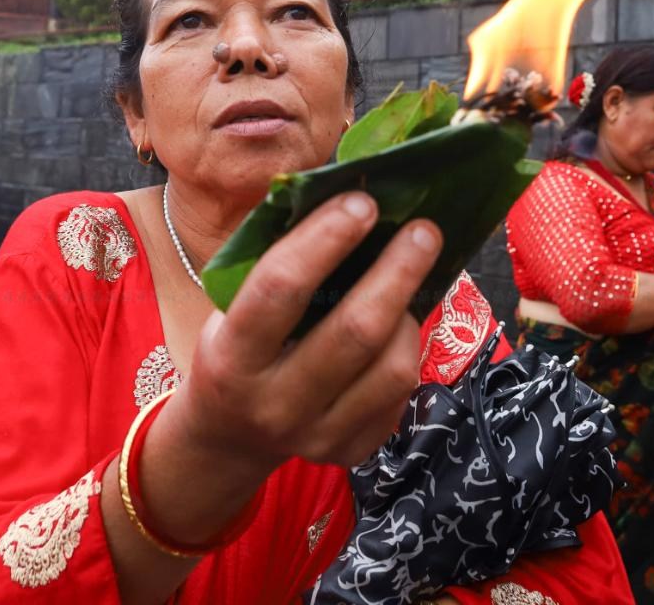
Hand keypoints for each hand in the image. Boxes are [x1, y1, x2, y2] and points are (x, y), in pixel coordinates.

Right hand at [178, 191, 442, 470]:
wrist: (229, 436)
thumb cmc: (236, 349)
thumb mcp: (231, 311)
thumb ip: (279, 266)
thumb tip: (347, 201)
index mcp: (232, 358)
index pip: (281, 289)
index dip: (326, 239)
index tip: (362, 202)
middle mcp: (274, 404)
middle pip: (355, 331)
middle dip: (398, 270)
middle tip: (424, 229)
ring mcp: (317, 437)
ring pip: (393, 367)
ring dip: (408, 313)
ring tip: (408, 280)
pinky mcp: (351, 452)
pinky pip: (401, 394)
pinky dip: (407, 350)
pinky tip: (398, 326)